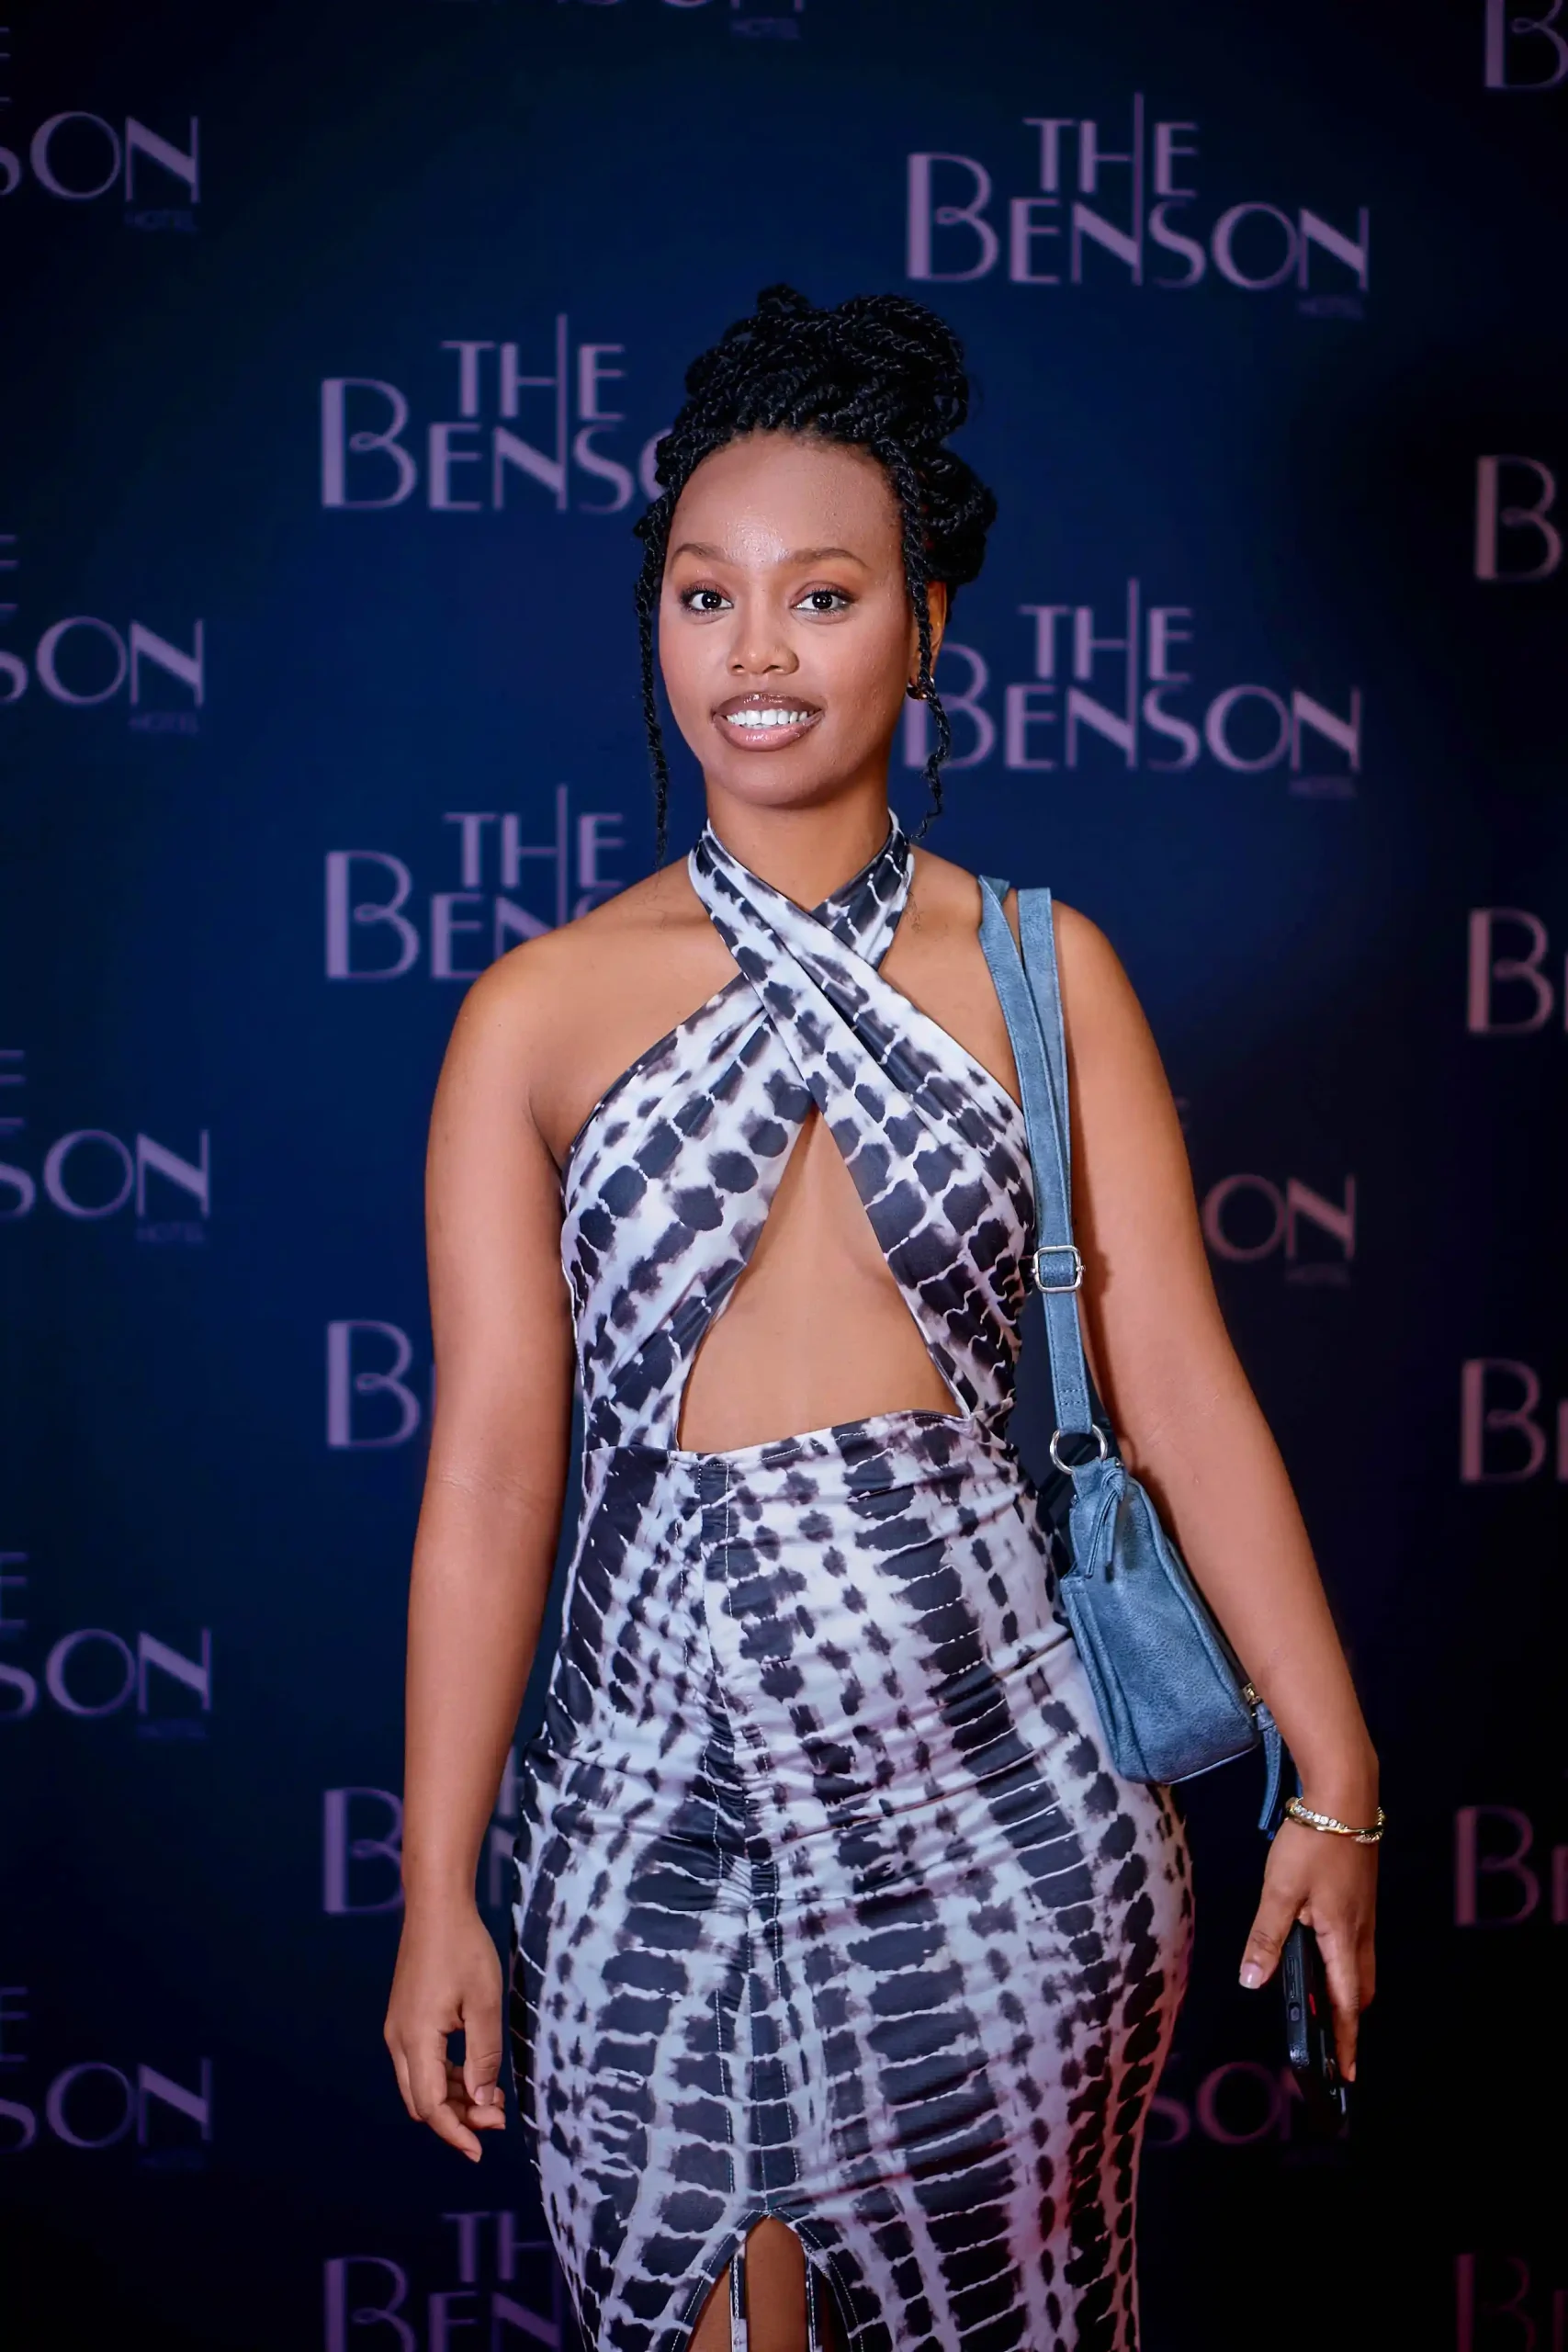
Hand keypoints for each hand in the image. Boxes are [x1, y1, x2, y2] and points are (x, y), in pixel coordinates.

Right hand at [384, 1899, 506, 2160]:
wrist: (436, 1907)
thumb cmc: (464, 1949)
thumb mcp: (484, 2004)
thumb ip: (484, 2056)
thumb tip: (485, 2102)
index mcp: (415, 2040)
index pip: (430, 2106)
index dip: (456, 2133)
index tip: (481, 2151)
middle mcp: (398, 2040)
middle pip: (422, 2101)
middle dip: (458, 2118)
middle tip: (498, 2118)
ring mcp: (398, 2029)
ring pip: (421, 2084)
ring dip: (454, 2098)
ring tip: (494, 2099)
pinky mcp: (405, 2018)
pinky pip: (421, 2063)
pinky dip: (447, 2077)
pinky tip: (475, 2074)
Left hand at [1239, 1817, 1377, 2079]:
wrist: (1345, 1795)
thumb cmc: (1313, 1841)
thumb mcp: (1280, 1891)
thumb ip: (1266, 1939)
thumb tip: (1251, 1981)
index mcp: (1342, 1937)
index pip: (1346, 2004)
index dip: (1344, 2043)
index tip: (1345, 2076)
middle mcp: (1361, 1932)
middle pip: (1359, 1992)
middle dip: (1348, 2022)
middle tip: (1332, 2046)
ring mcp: (1365, 1914)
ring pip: (1360, 1968)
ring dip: (1346, 1992)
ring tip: (1325, 2006)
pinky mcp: (1361, 1898)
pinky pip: (1357, 1945)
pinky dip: (1345, 1964)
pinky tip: (1323, 1953)